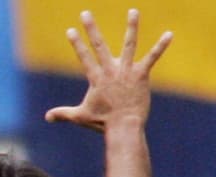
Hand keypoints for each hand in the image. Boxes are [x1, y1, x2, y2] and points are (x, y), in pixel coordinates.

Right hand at [45, 9, 171, 132]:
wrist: (123, 126)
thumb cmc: (102, 122)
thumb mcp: (80, 116)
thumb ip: (63, 114)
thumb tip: (46, 117)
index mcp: (96, 79)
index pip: (83, 57)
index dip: (76, 43)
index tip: (70, 30)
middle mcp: (110, 71)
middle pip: (99, 45)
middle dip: (91, 29)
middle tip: (85, 13)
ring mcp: (126, 71)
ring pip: (129, 44)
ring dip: (131, 27)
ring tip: (133, 11)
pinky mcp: (141, 75)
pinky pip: (152, 57)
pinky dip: (161, 46)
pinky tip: (169, 34)